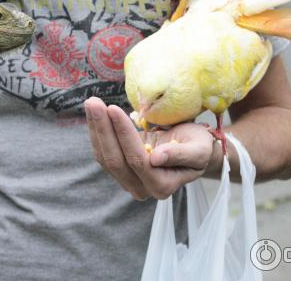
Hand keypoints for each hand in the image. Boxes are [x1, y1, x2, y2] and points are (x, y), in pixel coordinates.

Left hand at [84, 96, 221, 199]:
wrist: (191, 149)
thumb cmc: (198, 146)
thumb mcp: (199, 149)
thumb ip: (180, 155)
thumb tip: (156, 158)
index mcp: (162, 186)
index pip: (137, 160)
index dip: (123, 135)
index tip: (114, 108)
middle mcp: (142, 188)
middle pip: (115, 161)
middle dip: (103, 129)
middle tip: (94, 102)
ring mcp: (128, 181)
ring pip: (104, 157)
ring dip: (96, 128)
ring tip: (92, 103)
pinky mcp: (119, 169)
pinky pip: (102, 152)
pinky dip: (96, 131)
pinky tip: (94, 112)